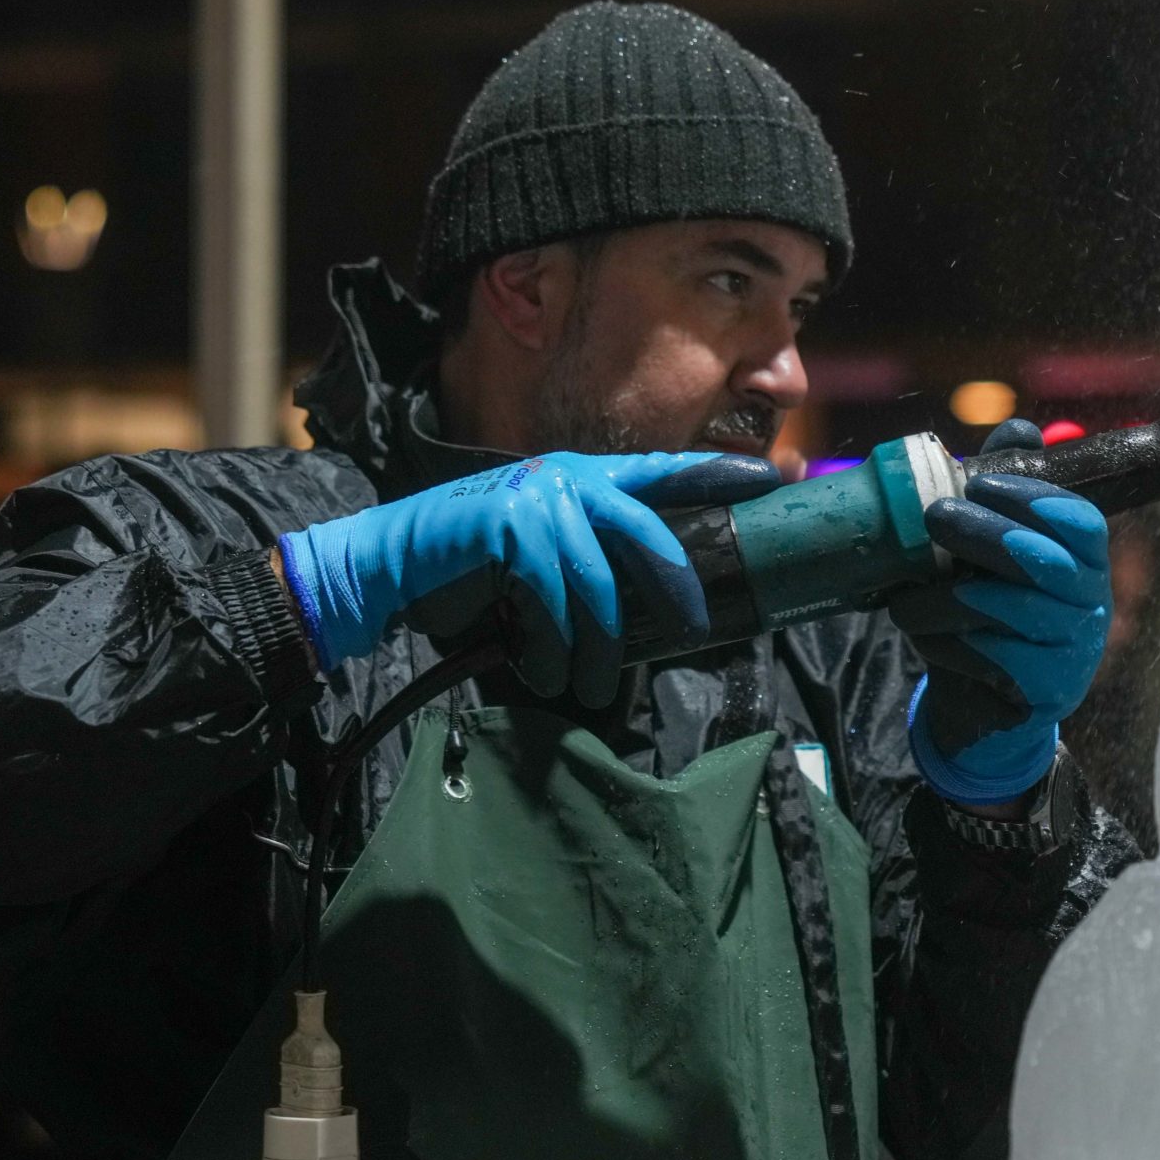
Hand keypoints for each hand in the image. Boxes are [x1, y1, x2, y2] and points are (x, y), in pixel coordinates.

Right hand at [278, 452, 782, 704]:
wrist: (392, 559)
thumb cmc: (473, 565)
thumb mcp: (543, 552)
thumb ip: (592, 557)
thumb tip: (654, 603)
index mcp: (581, 477)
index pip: (661, 472)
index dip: (714, 473)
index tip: (768, 480)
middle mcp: (565, 478)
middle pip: (645, 531)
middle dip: (675, 585)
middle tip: (697, 630)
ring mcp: (536, 498)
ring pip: (596, 582)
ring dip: (600, 645)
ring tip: (595, 687)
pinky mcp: (507, 527)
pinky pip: (552, 598)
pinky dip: (554, 644)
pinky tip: (550, 672)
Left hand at [889, 420, 1110, 807]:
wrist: (982, 706)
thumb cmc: (986, 617)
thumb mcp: (990, 553)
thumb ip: (1004, 492)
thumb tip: (1020, 427)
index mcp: (1084, 559)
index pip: (1079, 520)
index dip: (1033, 497)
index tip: (979, 484)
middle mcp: (1091, 602)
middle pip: (1048, 561)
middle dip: (985, 534)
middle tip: (933, 517)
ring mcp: (1075, 650)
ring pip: (1012, 611)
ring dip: (947, 599)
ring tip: (904, 598)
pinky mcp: (1049, 692)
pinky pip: (997, 659)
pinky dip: (951, 646)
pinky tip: (925, 639)